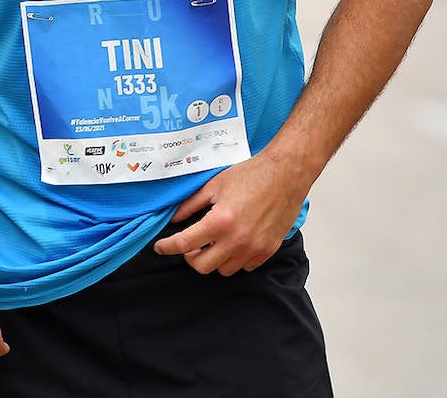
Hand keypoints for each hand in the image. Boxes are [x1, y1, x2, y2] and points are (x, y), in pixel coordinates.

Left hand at [153, 153, 307, 275]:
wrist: (286, 175)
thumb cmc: (252, 175)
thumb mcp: (214, 185)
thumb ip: (191, 204)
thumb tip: (173, 219)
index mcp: (220, 221)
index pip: (184, 244)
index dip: (167, 247)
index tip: (160, 247)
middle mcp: (236, 240)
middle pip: (201, 266)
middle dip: (190, 256)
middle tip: (190, 244)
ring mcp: (253, 248)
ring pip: (223, 270)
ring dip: (213, 259)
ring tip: (213, 242)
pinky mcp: (267, 251)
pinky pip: (244, 267)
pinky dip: (234, 259)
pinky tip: (233, 243)